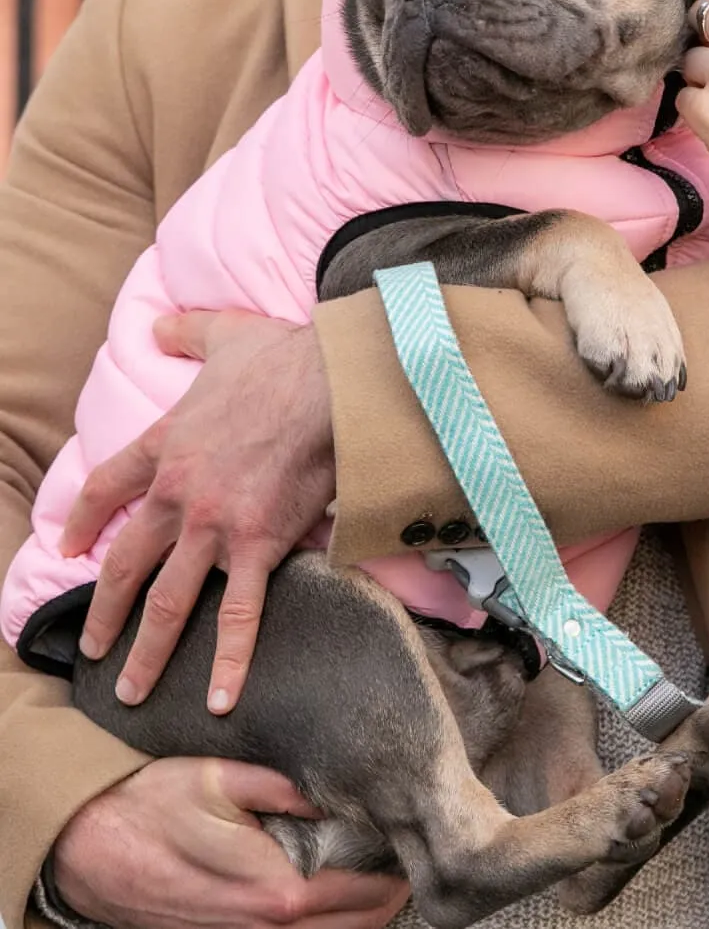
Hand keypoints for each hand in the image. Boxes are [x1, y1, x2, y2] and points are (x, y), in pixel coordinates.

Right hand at [52, 758, 409, 928]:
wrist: (85, 846)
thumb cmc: (151, 804)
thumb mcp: (218, 777)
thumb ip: (284, 785)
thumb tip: (334, 791)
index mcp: (271, 890)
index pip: (355, 893)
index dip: (391, 874)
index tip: (413, 852)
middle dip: (384, 900)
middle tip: (409, 867)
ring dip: (355, 921)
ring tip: (382, 887)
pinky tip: (332, 907)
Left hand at [61, 311, 336, 713]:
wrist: (329, 383)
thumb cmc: (281, 358)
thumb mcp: (223, 334)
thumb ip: (185, 331)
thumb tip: (159, 322)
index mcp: (166, 444)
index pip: (109, 487)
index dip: (83, 519)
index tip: (68, 547)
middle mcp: (179, 494)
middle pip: (126, 562)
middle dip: (104, 609)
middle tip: (90, 648)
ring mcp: (214, 526)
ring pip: (170, 600)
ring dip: (146, 649)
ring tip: (128, 689)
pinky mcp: (258, 546)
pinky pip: (239, 613)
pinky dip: (228, 659)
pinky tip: (219, 698)